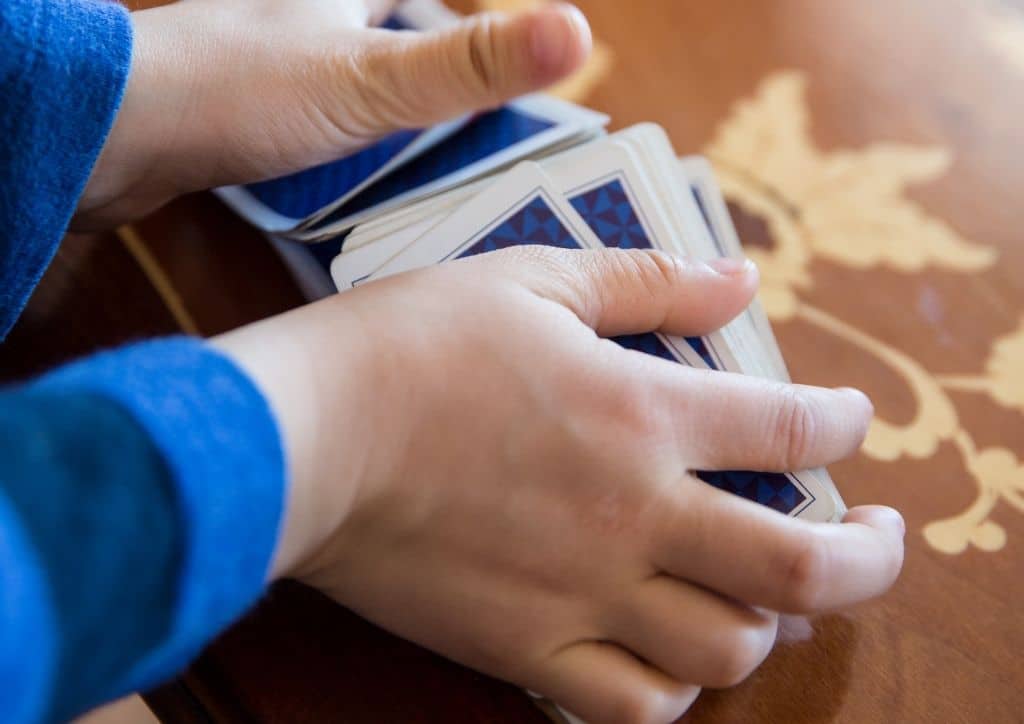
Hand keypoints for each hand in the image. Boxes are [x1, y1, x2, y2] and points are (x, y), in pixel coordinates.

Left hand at [76, 0, 591, 226]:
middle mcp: (314, 6)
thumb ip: (471, 64)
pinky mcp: (254, 90)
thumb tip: (573, 29)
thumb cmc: (238, 92)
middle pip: (400, 21)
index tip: (537, 40)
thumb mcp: (372, 84)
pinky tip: (368, 162)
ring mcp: (281, 45)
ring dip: (401, 89)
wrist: (119, 133)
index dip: (472, 26)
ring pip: (362, 58)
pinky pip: (327, 98)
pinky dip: (357, 123)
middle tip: (491, 104)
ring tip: (448, 141)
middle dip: (442, 54)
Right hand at [215, 247, 903, 723]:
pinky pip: (630, 704)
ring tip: (758, 596)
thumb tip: (738, 281)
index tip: (852, 422)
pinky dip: (670, 688)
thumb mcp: (533, 280)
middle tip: (881, 541)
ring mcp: (582, 591)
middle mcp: (633, 514)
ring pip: (726, 651)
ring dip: (763, 626)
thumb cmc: (412, 346)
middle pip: (801, 571)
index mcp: (641, 415)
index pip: (794, 430)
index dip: (846, 424)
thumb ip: (649, 282)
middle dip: (869, 560)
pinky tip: (664, 651)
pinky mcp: (523, 646)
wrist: (305, 437)